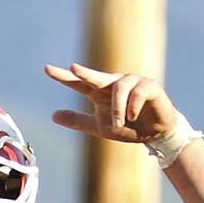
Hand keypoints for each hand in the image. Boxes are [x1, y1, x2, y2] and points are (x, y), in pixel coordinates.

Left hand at [46, 62, 178, 146]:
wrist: (156, 134)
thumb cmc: (128, 127)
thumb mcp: (100, 127)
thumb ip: (78, 121)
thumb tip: (53, 116)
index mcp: (100, 91)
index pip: (79, 83)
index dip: (64, 77)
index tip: (47, 70)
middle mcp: (114, 83)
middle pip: (96, 76)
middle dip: (85, 73)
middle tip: (73, 68)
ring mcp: (132, 82)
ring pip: (119, 88)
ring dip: (117, 109)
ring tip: (118, 124)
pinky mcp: (150, 86)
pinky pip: (138, 92)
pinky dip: (133, 105)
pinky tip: (132, 116)